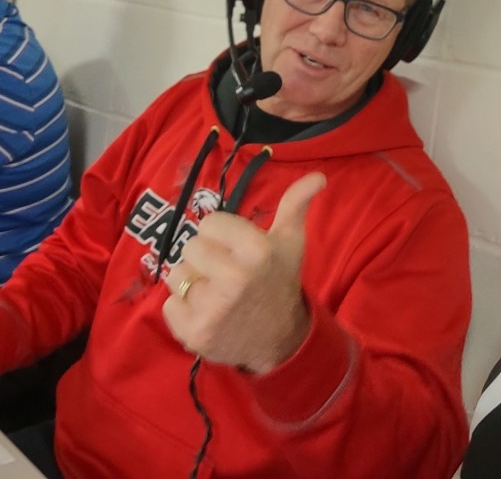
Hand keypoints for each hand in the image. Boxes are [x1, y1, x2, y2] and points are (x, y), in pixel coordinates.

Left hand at [163, 172, 325, 373]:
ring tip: (216, 293)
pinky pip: (169, 306)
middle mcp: (234, 278)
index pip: (209, 223)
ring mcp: (213, 308)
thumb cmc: (279, 280)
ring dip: (193, 283)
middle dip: (206, 258)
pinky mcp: (195, 333)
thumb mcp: (290, 241)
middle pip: (190, 247)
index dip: (222, 235)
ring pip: (177, 275)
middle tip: (227, 273)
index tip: (238, 251)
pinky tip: (208, 313)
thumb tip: (318, 176)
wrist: (281, 338)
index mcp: (257, 250)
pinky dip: (183, 310)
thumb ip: (296, 203)